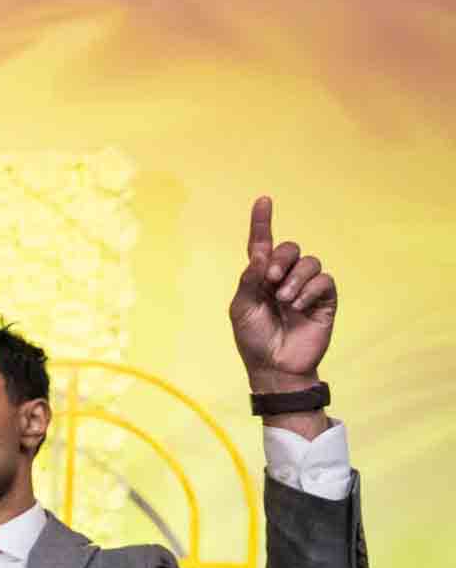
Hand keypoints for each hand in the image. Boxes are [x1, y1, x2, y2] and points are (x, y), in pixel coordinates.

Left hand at [230, 196, 335, 391]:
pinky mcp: (324, 299)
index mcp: (260, 278)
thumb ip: (249, 280)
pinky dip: (309, 290)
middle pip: (289, 248)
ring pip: (309, 261)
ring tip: (285, 300)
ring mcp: (306, 287)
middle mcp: (284, 277)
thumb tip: (260, 255)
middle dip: (280, 258)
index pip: (262, 244)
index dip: (262, 222)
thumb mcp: (241, 309)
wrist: (275, 366)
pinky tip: (298, 306)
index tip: (263, 200)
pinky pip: (323, 279)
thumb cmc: (254, 339)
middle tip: (270, 280)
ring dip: (295, 278)